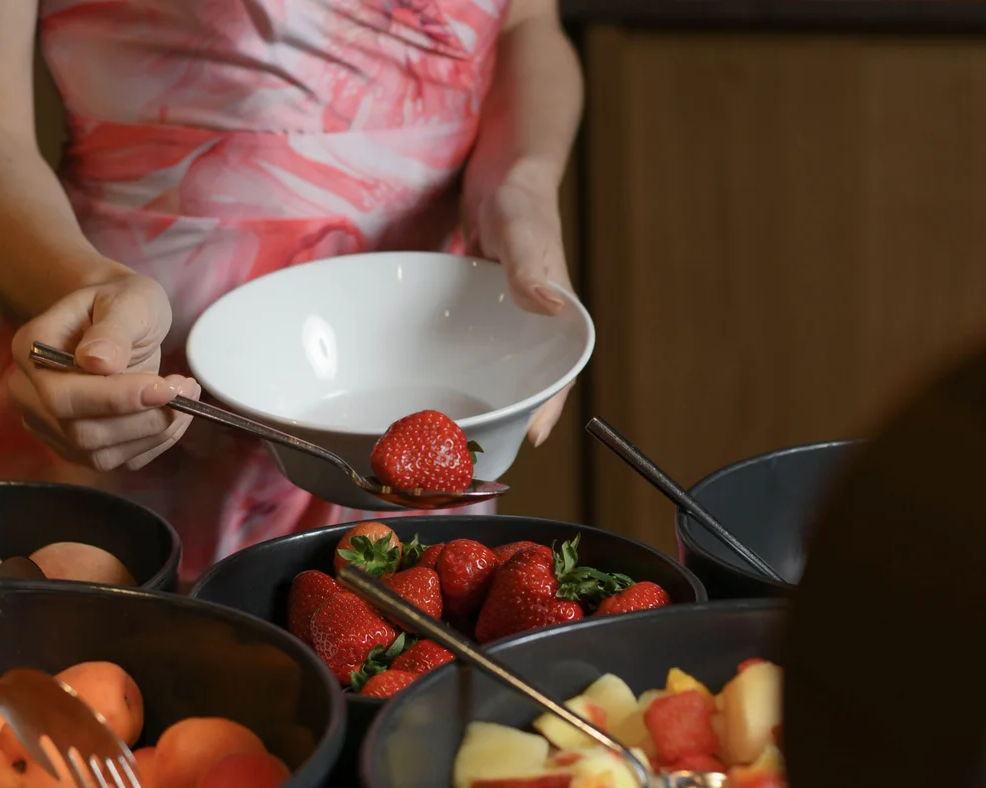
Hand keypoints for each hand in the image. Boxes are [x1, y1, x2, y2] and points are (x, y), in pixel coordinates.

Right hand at [8, 273, 199, 470]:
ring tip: (186, 395)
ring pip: (100, 455)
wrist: (117, 318)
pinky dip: (156, 442)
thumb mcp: (125, 300)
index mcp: (32, 352)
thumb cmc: (120, 302)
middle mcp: (30, 395)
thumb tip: (97, 361)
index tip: (164, 388)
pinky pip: (119, 461)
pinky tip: (176, 414)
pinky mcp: (79, 446)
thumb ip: (112, 329)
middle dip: (142, 419)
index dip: (114, 400)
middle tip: (185, 389)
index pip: (62, 397)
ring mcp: (52, 425)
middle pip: (80, 433)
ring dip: (154, 432)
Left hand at [469, 175, 575, 446]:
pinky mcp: (480, 312)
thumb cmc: (520, 197)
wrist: (502, 171)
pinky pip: (470, 349)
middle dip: (504, 418)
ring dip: (475, 395)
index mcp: (556, 318)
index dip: (546, 412)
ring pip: (495, 371)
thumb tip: (550, 306)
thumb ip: (530, 268)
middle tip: (472, 450)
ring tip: (445, 430)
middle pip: (524, 384)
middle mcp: (532, 327)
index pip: (559, 377)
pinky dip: (454, 367)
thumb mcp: (522, 229)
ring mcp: (505, 321)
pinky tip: (427, 382)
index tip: (527, 441)